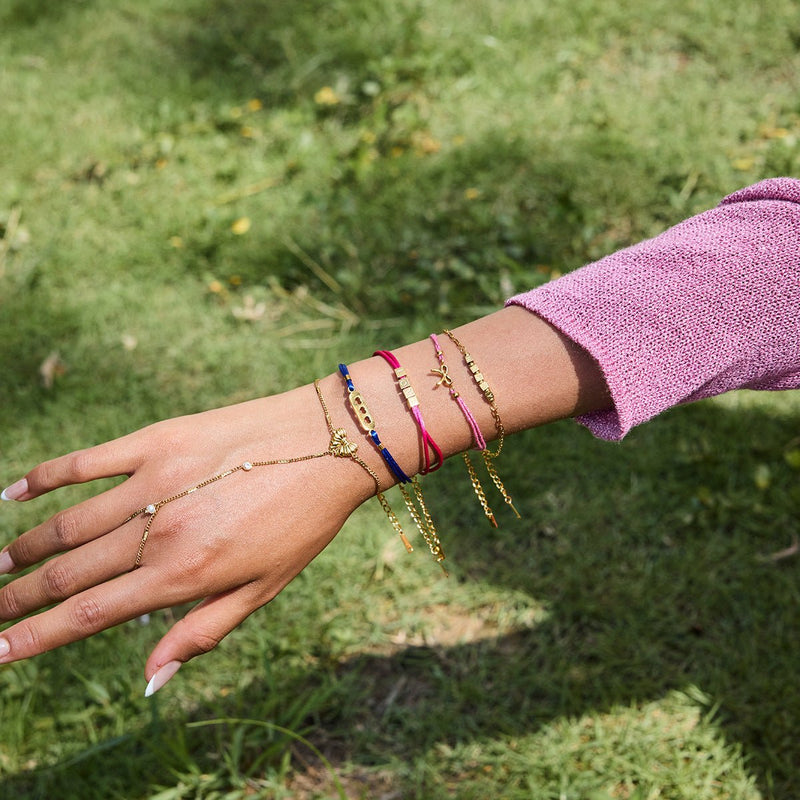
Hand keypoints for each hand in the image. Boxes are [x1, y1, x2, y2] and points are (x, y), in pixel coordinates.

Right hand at [0, 380, 369, 692]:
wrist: (331, 442)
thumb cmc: (303, 520)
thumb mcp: (265, 587)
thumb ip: (203, 631)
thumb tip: (151, 679)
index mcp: (184, 575)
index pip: (89, 616)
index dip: (35, 639)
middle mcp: (159, 531)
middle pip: (68, 573)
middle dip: (18, 598)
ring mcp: (153, 481)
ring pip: (68, 523)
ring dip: (23, 548)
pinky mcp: (157, 441)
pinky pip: (86, 461)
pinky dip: (44, 479)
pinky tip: (11, 493)